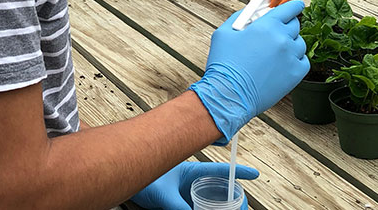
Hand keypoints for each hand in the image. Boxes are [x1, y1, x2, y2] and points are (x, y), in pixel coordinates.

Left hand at [131, 161, 257, 208]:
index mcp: (189, 172)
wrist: (124, 182)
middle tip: (243, 206)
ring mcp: (185, 193)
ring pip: (210, 199)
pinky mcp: (179, 204)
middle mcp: (190, 182)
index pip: (218, 171)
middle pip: (218, 189)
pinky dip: (205, 208)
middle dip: (233, 197)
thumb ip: (178, 205)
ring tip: (233, 209)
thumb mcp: (162, 195)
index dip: (237, 172)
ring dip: (221, 206)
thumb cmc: (141, 182)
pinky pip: (196, 207)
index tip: (253, 174)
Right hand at [190, 0, 307, 143]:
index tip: (295, 5)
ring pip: (300, 44)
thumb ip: (240, 17)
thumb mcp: (224, 32)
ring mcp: (291, 58)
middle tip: (277, 31)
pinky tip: (281, 64)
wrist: (229, 95)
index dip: (293, 5)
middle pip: (295, 25)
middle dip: (287, 25)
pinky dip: (295, 60)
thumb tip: (252, 12)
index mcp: (267, 25)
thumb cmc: (225, 64)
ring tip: (275, 52)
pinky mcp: (296, 75)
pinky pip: (303, 61)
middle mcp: (283, 39)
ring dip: (291, 44)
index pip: (290, 8)